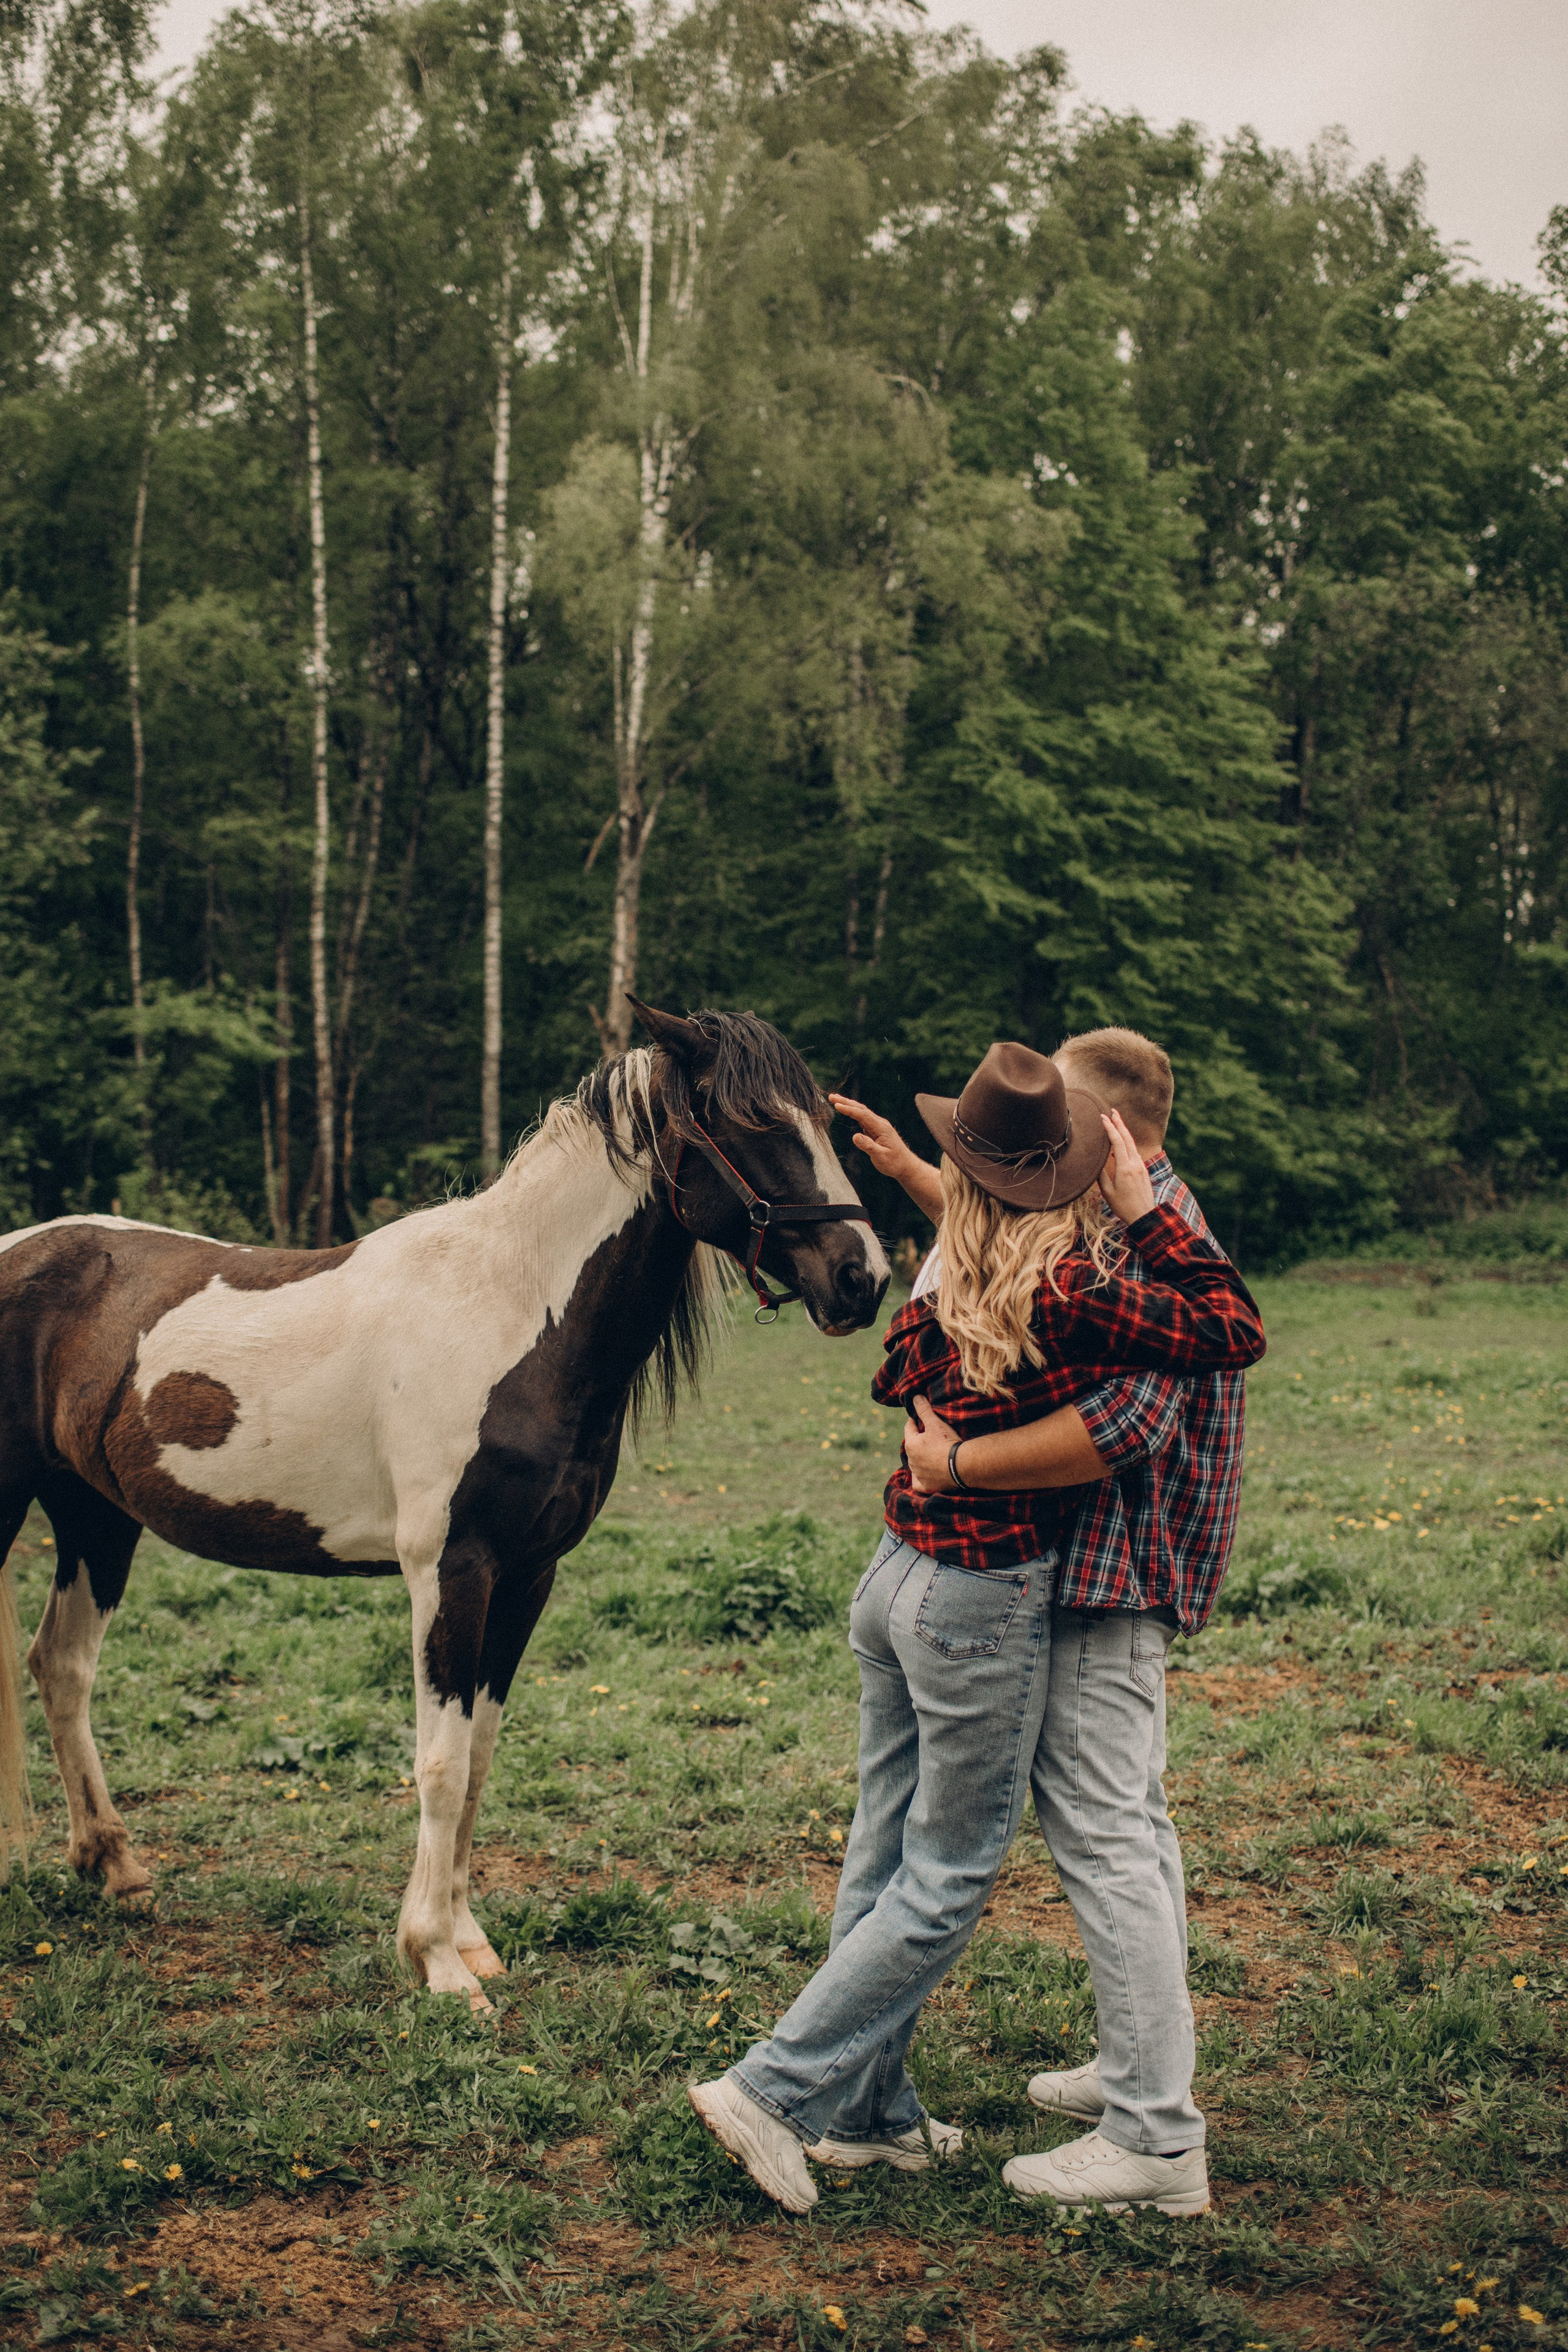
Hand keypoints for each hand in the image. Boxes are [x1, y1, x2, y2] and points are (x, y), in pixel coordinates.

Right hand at [829, 1093, 944, 1223]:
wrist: (906, 1165)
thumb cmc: (894, 1162)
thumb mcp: (880, 1157)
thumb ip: (868, 1146)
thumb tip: (854, 1136)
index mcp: (881, 1128)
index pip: (862, 1115)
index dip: (849, 1110)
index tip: (836, 1105)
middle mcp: (880, 1124)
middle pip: (861, 1109)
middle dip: (846, 1102)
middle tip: (831, 1097)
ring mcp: (878, 1126)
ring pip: (862, 1112)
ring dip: (849, 1105)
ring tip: (836, 1100)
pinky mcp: (876, 1130)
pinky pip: (863, 1118)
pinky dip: (854, 1112)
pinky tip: (848, 1110)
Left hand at [904, 1394, 960, 1492]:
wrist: (961, 1466)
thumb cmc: (947, 1442)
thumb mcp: (935, 1423)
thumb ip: (924, 1410)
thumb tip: (915, 1397)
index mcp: (911, 1444)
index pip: (909, 1428)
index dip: (914, 1421)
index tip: (917, 1418)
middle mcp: (911, 1461)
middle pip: (912, 1447)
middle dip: (917, 1440)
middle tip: (926, 1435)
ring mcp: (918, 1474)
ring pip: (915, 1464)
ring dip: (919, 1458)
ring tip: (929, 1453)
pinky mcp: (927, 1486)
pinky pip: (918, 1483)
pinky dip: (920, 1479)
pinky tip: (924, 1475)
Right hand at [1097, 1106, 1155, 1223]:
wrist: (1144, 1215)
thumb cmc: (1123, 1206)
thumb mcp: (1107, 1192)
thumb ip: (1101, 1174)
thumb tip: (1096, 1161)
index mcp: (1125, 1168)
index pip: (1117, 1142)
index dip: (1110, 1128)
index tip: (1103, 1117)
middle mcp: (1135, 1163)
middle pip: (1127, 1138)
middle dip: (1120, 1123)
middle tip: (1112, 1111)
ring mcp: (1140, 1166)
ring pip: (1132, 1143)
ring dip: (1124, 1131)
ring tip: (1117, 1121)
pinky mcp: (1142, 1170)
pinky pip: (1134, 1151)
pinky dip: (1127, 1142)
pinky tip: (1121, 1142)